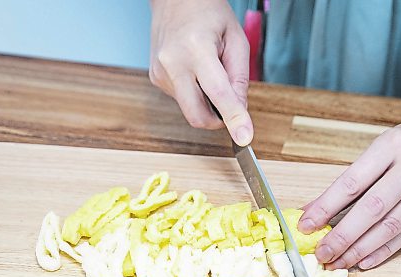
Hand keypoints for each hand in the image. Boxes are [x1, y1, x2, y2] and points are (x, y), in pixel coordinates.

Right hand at [149, 0, 252, 145]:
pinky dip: (195, 93)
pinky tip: (195, 71)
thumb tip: (240, 110)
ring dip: (206, 101)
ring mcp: (160, 74)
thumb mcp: (236, 39)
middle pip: (197, 115)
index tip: (244, 138)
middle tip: (230, 108)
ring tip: (208, 71)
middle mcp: (173, 64)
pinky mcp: (156, 79)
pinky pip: (182, 99)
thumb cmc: (208, 13)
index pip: (218, 93)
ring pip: (190, 109)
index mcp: (196, 49)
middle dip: (217, 121)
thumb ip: (239, 78)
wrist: (174, 0)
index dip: (233, 118)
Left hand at [298, 109, 400, 269]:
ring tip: (338, 262)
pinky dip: (383, 251)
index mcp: (390, 147)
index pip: (352, 183)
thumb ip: (346, 182)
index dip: (326, 207)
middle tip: (321, 253)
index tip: (306, 225)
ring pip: (390, 226)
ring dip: (360, 249)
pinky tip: (363, 262)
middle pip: (372, 209)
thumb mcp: (374, 152)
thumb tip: (311, 211)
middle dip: (343, 236)